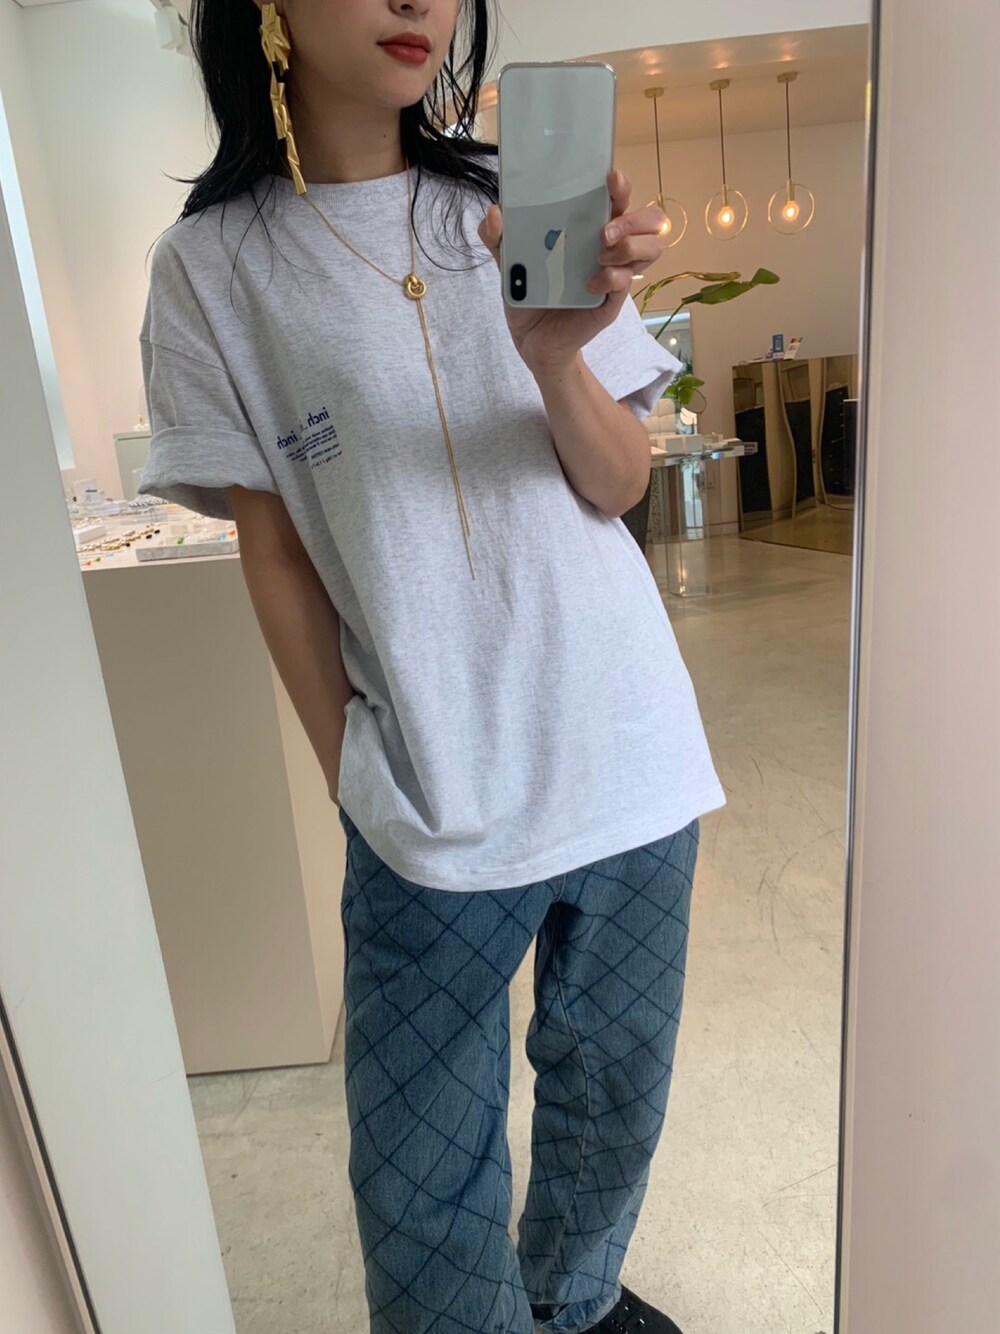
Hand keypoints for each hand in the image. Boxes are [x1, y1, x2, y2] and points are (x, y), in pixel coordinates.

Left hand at [478, 169, 666, 375]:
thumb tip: (495, 213)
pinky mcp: (612, 300)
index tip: (611, 179)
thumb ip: (497, 237)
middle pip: (648, 220)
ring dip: (630, 246)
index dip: (622, 186)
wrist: (531, 339)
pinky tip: (588, 285)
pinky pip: (625, 281)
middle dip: (634, 218)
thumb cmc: (528, 293)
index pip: (617, 199)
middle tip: (605, 230)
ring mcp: (614, 273)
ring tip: (601, 254)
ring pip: (652, 247)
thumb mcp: (506, 263)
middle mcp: (608, 246)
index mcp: (587, 228)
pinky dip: (610, 278)